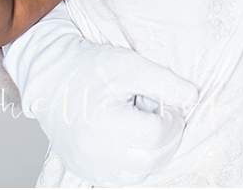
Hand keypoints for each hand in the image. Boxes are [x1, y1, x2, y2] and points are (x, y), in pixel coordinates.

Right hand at [9, 28, 199, 184]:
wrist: (51, 78)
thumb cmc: (89, 68)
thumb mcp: (131, 65)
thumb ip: (166, 82)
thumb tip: (191, 98)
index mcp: (104, 124)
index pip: (157, 134)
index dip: (171, 118)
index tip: (165, 104)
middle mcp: (94, 151)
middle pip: (152, 158)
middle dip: (166, 136)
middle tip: (158, 114)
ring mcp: (88, 165)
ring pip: (140, 172)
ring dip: (154, 152)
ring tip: (143, 125)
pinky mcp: (85, 170)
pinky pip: (121, 178)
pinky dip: (136, 163)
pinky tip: (132, 140)